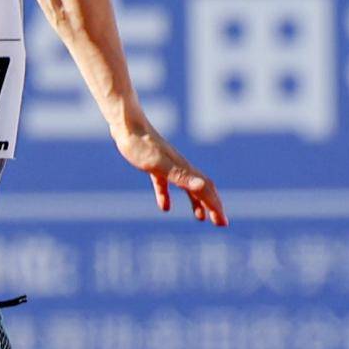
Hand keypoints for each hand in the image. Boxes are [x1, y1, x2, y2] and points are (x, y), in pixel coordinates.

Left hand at [114, 112, 226, 226]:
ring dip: (197, 202)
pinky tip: (165, 207)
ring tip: (201, 217)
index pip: (205, 190)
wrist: (125, 125)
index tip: (223, 223)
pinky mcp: (154, 164)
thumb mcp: (160, 165)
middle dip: (213, 205)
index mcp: (184, 169)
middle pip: (202, 188)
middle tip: (221, 223)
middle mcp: (180, 166)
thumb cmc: (140, 145)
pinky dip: (168, 196)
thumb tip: (204, 187)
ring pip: (188, 186)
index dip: (215, 207)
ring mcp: (168, 165)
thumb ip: (182, 176)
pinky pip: (165, 183)